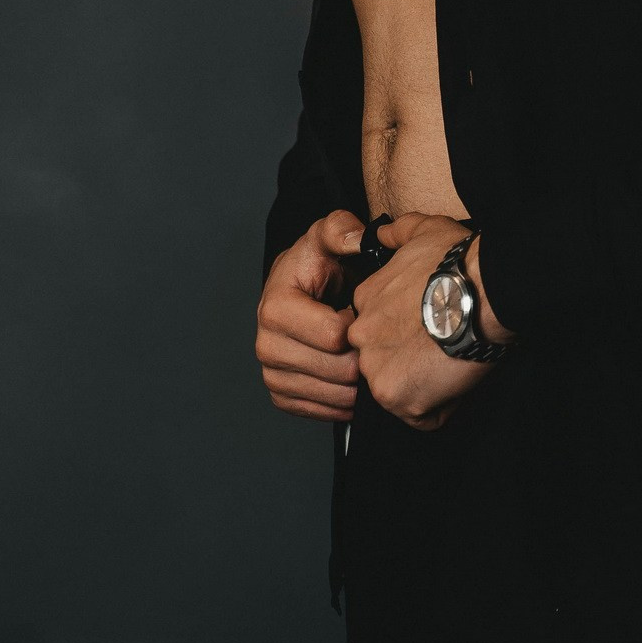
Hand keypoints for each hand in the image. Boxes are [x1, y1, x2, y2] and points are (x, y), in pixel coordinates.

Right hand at [255, 210, 364, 421]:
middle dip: (363, 358)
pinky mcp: (281, 394)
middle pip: (336, 370)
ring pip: (332, 396)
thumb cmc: (317, 264)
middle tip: (375, 340)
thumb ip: (341, 230)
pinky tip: (355, 381)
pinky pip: (319, 412)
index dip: (361, 326)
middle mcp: (266, 343)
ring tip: (367, 358)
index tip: (366, 312)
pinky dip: (344, 402)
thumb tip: (356, 238)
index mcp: (276, 306)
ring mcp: (272, 372)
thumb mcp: (328, 237)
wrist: (302, 289)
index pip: (334, 336)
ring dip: (358, 383)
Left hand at [343, 212, 509, 431]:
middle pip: (383, 361)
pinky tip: (456, 380)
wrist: (482, 291)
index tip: (431, 326)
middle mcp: (361, 336)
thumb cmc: (458, 263)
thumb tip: (381, 234)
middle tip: (442, 348)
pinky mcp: (396, 396)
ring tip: (452, 363)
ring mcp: (375, 368)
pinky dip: (441, 406)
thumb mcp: (422, 231)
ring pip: (398, 390)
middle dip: (411, 360)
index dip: (408, 331)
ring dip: (425, 385)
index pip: (377, 329)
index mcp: (365, 301)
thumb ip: (396, 233)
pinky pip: (420, 416)